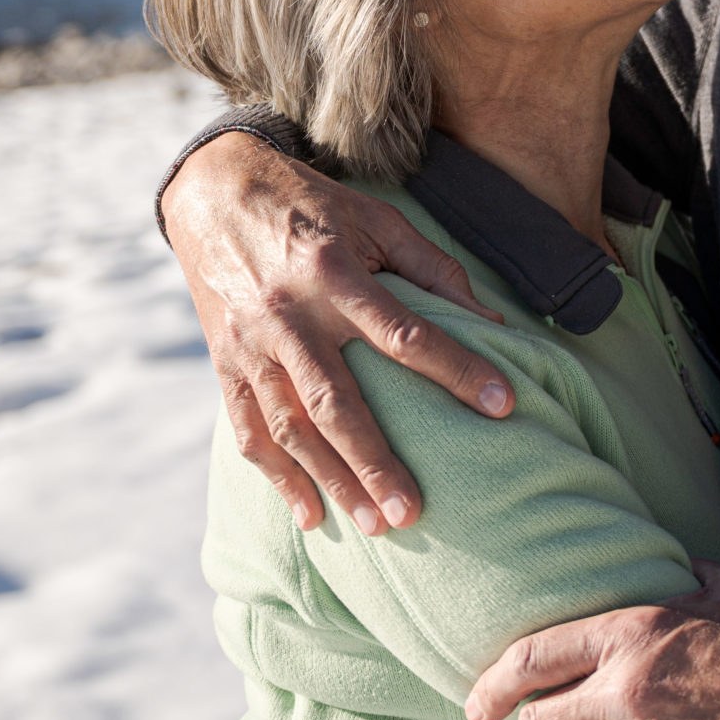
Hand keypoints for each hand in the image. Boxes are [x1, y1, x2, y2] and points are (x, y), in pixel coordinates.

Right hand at [164, 132, 515, 533]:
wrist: (216, 193)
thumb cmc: (314, 207)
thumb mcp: (377, 220)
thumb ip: (434, 271)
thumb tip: (494, 323)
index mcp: (335, 272)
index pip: (405, 333)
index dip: (458, 370)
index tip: (503, 405)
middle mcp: (289, 314)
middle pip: (337, 400)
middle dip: (376, 460)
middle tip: (414, 512)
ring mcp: (251, 345)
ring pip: (292, 426)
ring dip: (332, 480)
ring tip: (376, 525)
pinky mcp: (224, 365)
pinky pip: (251, 431)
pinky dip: (279, 477)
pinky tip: (311, 515)